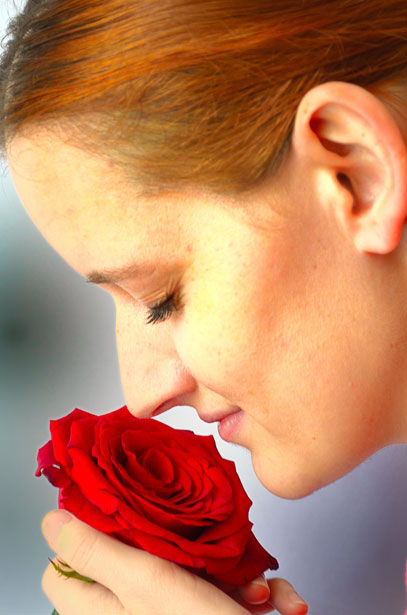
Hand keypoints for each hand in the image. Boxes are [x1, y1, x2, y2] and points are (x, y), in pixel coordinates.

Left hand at [41, 510, 307, 614]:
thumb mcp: (145, 582)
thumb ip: (95, 552)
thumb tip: (52, 522)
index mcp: (99, 608)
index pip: (62, 568)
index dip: (83, 535)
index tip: (119, 513)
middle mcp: (128, 614)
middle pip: (132, 558)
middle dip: (180, 549)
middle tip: (201, 549)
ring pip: (187, 573)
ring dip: (227, 574)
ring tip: (248, 587)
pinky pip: (217, 594)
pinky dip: (247, 593)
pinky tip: (269, 600)